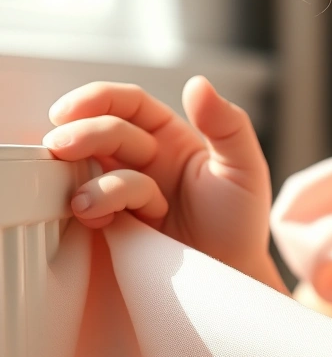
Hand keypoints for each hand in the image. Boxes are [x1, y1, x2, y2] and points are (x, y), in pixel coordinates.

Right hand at [43, 77, 277, 283]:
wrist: (231, 273)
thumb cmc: (240, 220)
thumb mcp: (245, 167)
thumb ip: (227, 124)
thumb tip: (197, 83)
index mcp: (169, 136)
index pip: (127, 104)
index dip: (97, 98)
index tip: (72, 108)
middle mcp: (142, 159)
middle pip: (102, 132)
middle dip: (81, 136)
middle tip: (63, 145)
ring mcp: (125, 191)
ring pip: (92, 171)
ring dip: (89, 182)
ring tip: (90, 204)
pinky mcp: (115, 224)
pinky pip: (93, 208)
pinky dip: (94, 209)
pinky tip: (100, 219)